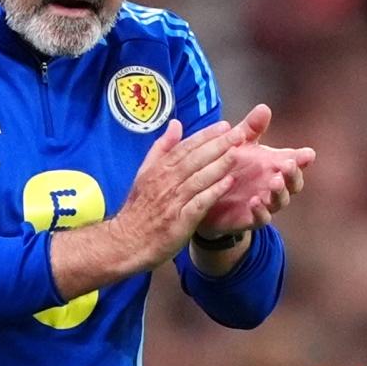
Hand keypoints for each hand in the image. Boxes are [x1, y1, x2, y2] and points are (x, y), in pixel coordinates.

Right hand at [109, 118, 248, 269]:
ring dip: (219, 164)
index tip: (224, 125)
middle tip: (239, 133)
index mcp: (159, 169)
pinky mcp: (180, 220)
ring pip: (199, 178)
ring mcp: (173, 201)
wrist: (127, 241)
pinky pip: (200, 202)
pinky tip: (229, 182)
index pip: (185, 147)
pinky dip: (214, 191)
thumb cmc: (139, 208)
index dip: (205, 136)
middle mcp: (166, 182)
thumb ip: (161, 148)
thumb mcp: (144, 173)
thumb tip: (175, 124)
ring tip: (237, 152)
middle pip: (195, 159)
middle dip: (218, 144)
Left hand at [197, 105, 314, 237]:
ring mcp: (265, 203)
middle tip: (288, 165)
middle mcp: (274, 186)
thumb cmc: (229, 166)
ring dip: (279, 192)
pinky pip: (261, 217)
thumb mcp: (239, 145)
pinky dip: (261, 210)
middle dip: (293, 174)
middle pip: (293, 183)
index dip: (303, 159)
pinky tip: (256, 201)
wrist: (206, 195)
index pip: (295, 162)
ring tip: (274, 181)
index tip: (307, 153)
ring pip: (280, 201)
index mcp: (275, 166)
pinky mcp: (251, 218)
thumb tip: (264, 107)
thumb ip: (251, 129)